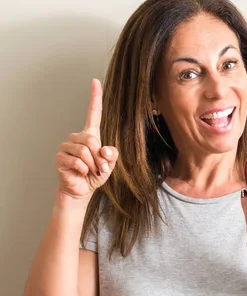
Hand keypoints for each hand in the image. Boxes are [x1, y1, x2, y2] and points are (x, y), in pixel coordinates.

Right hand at [55, 79, 118, 200]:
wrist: (82, 189)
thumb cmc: (96, 174)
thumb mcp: (110, 164)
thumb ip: (112, 155)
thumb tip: (104, 149)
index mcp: (91, 135)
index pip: (93, 113)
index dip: (95, 97)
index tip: (95, 81)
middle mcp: (77, 137)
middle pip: (91, 140)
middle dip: (99, 157)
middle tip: (100, 168)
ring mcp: (67, 146)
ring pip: (84, 151)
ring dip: (93, 165)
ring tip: (91, 171)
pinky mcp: (60, 157)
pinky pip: (77, 161)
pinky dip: (84, 169)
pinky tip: (82, 173)